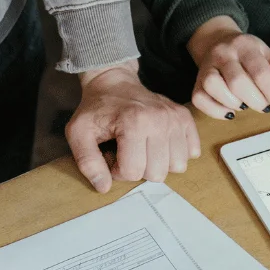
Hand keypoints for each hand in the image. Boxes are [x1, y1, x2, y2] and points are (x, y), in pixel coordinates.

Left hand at [67, 60, 200, 192]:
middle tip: (127, 152)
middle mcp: (159, 120)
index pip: (132, 172)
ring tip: (143, 148)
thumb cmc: (96, 109)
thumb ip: (87, 162)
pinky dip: (175, 153)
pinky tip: (160, 144)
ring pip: (177, 166)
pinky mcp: (185, 118)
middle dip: (139, 169)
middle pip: (157, 173)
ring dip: (159, 163)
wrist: (114, 82)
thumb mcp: (78, 133)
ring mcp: (175, 118)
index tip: (112, 155)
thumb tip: (104, 187)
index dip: (118, 171)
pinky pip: (191, 153)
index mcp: (133, 123)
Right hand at [186, 16, 269, 121]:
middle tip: (264, 107)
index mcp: (246, 46)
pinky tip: (230, 111)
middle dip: (256, 101)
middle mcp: (224, 54)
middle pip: (237, 81)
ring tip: (244, 105)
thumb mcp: (269, 57)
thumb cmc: (247, 55)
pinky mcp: (196, 82)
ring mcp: (207, 67)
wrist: (217, 41)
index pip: (261, 72)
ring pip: (213, 87)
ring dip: (233, 103)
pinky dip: (215, 111)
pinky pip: (199, 99)